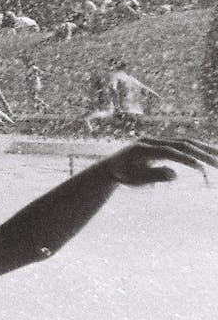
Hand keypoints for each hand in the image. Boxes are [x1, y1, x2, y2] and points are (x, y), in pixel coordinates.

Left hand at [99, 137, 217, 185]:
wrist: (112, 166)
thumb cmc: (124, 175)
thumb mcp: (134, 180)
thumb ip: (153, 176)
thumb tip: (174, 174)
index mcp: (142, 149)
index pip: (168, 152)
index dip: (184, 159)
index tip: (200, 168)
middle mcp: (151, 140)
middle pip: (180, 143)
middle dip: (201, 153)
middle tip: (217, 164)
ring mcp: (157, 140)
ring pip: (185, 141)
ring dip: (204, 148)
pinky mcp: (163, 143)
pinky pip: (184, 144)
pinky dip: (198, 148)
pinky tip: (211, 153)